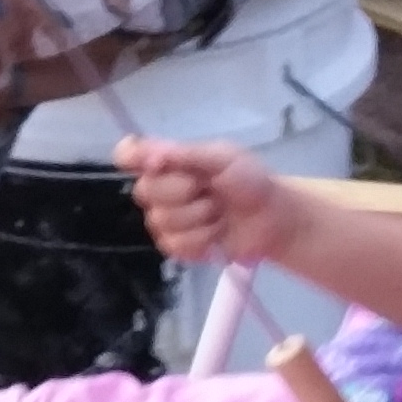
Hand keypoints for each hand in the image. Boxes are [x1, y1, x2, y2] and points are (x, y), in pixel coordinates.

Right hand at [119, 137, 296, 268]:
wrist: (274, 219)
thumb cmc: (250, 181)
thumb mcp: (222, 157)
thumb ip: (183, 154)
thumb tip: (142, 155)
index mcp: (166, 161)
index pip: (127, 154)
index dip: (134, 159)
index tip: (159, 164)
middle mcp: (159, 189)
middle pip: (144, 191)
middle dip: (184, 192)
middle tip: (211, 190)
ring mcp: (165, 220)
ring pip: (161, 221)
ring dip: (200, 218)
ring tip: (220, 214)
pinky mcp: (177, 247)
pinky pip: (174, 245)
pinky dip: (202, 240)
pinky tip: (217, 234)